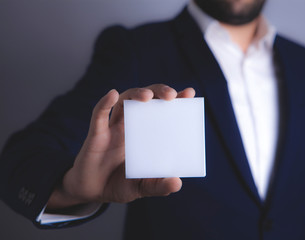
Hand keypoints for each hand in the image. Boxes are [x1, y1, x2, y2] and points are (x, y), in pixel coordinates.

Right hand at [47, 84, 195, 208]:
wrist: (93, 192)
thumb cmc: (120, 184)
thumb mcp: (143, 187)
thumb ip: (159, 186)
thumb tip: (177, 183)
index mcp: (148, 134)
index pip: (164, 111)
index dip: (177, 100)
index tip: (189, 93)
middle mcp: (133, 125)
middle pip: (147, 99)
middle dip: (159, 92)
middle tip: (172, 95)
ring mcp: (115, 127)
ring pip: (126, 100)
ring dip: (137, 93)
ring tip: (148, 97)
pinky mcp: (97, 133)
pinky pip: (99, 114)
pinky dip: (105, 103)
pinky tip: (112, 95)